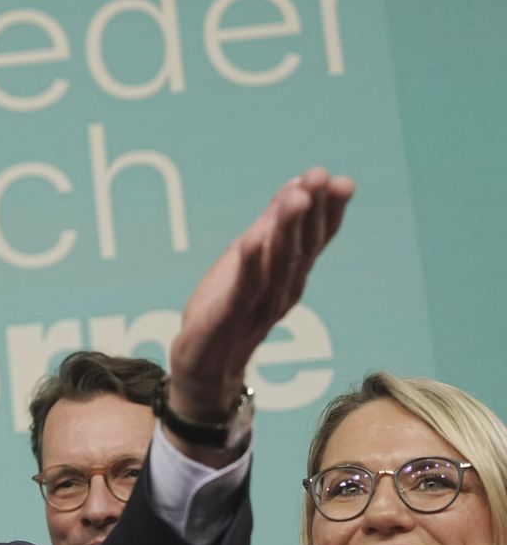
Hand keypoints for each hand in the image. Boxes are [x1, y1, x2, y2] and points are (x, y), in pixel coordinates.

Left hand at [166, 168, 353, 458]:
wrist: (204, 368)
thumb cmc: (229, 309)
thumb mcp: (250, 261)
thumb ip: (272, 226)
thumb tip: (296, 185)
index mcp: (290, 274)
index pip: (315, 239)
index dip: (330, 211)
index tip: (340, 181)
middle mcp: (282, 289)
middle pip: (301, 246)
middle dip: (312, 210)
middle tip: (321, 177)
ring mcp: (257, 306)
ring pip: (277, 264)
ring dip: (287, 229)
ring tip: (296, 197)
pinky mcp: (226, 318)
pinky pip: (241, 290)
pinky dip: (248, 265)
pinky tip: (250, 240)